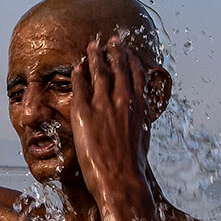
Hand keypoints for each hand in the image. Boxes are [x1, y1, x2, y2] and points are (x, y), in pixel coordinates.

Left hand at [70, 34, 154, 211]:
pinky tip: (77, 65)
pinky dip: (79, 72)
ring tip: (93, 44)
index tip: (129, 52)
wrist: (120, 180)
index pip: (138, 75)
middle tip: (112, 40)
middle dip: (115, 51)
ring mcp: (103, 104)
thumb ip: (140, 122)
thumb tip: (139, 118)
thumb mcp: (143, 138)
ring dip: (96, 55)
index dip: (132, 61)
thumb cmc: (133, 167)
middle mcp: (123, 100)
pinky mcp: (84, 112)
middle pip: (119, 66)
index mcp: (140, 106)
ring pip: (99, 70)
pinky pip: (79, 84)